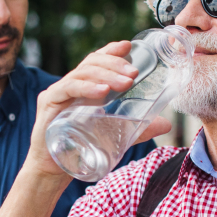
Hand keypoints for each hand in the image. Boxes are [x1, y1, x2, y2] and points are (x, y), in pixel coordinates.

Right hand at [25, 41, 172, 178]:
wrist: (53, 170)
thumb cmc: (81, 149)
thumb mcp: (115, 135)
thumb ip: (139, 128)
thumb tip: (166, 124)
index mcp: (83, 88)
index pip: (96, 61)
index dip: (111, 51)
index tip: (128, 46)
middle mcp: (69, 85)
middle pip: (92, 64)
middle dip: (115, 65)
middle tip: (134, 73)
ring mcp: (58, 92)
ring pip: (82, 73)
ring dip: (106, 75)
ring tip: (125, 83)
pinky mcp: (49, 103)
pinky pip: (67, 89)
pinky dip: (86, 88)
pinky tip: (102, 92)